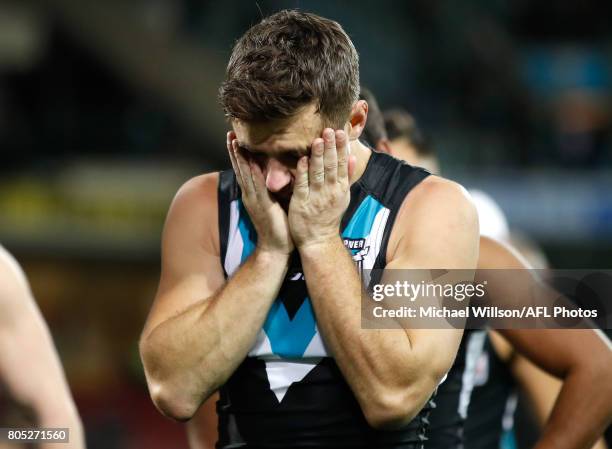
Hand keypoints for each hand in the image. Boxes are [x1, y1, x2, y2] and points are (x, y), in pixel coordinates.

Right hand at [227, 131, 293, 254]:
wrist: (276, 248)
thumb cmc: (279, 227)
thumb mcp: (275, 203)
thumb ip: (275, 189)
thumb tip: (280, 174)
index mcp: (253, 194)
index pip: (244, 169)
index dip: (239, 154)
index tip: (235, 137)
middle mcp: (250, 194)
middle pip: (240, 168)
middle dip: (235, 151)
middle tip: (230, 133)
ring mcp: (254, 200)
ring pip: (244, 174)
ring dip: (239, 157)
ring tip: (234, 141)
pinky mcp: (262, 205)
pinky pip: (256, 185)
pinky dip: (252, 172)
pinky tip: (249, 161)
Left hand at [289, 128, 350, 249]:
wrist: (319, 240)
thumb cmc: (329, 216)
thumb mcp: (343, 197)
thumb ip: (347, 177)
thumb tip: (353, 158)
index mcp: (340, 188)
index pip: (343, 164)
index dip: (341, 147)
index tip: (341, 131)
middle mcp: (330, 191)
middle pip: (332, 166)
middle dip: (331, 147)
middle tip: (330, 130)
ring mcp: (316, 197)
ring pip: (318, 173)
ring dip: (318, 156)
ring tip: (318, 140)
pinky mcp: (301, 202)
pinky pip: (302, 185)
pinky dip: (303, 172)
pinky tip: (302, 160)